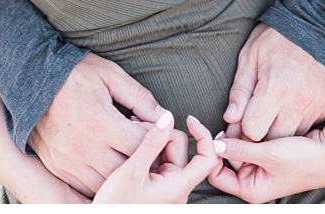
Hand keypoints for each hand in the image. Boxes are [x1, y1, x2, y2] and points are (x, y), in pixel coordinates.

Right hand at [29, 52, 167, 197]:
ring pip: (109, 182)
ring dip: (122, 173)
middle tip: (142, 144)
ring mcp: (70, 161)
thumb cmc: (73, 74)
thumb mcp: (109, 74)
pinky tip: (105, 162)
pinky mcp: (59, 167)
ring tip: (123, 153)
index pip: (142, 145)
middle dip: (142, 159)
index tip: (151, 129)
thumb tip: (163, 116)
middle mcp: (85, 147)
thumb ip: (139, 96)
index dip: (154, 139)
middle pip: (128, 169)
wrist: (30, 80)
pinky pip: (87, 186)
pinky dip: (101, 180)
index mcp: (100, 122)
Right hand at [95, 112, 222, 203]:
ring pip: (168, 155)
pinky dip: (148, 153)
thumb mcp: (132, 170)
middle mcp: (178, 188)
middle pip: (182, 151)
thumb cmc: (117, 206)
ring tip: (130, 141)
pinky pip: (159, 164)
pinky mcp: (158, 188)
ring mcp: (168, 188)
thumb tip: (167, 119)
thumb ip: (151, 143)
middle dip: (163, 136)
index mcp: (179, 186)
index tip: (189, 119)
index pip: (207, 159)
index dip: (203, 136)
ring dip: (153, 143)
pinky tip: (131, 150)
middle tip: (138, 127)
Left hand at [208, 117, 324, 201]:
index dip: (210, 155)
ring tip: (243, 122)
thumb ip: (239, 150)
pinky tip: (252, 123)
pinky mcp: (265, 157)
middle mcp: (253, 181)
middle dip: (226, 142)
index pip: (216, 175)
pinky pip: (248, 145)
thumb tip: (212, 145)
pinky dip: (247, 134)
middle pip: (224, 160)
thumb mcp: (268, 154)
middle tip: (230, 124)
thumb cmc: (304, 159)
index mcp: (251, 190)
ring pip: (236, 150)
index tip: (208, 133)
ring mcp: (259, 169)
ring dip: (237, 136)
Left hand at [224, 23, 324, 141]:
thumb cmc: (275, 40)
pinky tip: (293, 109)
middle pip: (275, 141)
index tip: (241, 122)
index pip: (253, 131)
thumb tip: (231, 119)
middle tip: (257, 120)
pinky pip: (312, 128)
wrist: (314, 26)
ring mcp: (318, 106)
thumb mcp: (249, 58)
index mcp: (274, 89)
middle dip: (262, 135)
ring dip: (282, 132)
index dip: (243, 129)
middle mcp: (299, 103)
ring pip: (295, 139)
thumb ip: (240, 91)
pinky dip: (300, 124)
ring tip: (275, 113)